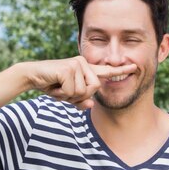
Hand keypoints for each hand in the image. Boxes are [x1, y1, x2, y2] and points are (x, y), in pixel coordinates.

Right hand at [22, 56, 136, 108]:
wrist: (33, 76)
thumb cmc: (52, 85)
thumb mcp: (68, 97)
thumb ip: (81, 101)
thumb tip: (91, 105)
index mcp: (86, 70)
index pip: (107, 71)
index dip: (121, 71)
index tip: (135, 67)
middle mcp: (83, 64)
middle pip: (94, 89)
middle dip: (79, 96)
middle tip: (65, 91)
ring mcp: (76, 64)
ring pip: (83, 91)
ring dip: (70, 95)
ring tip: (59, 87)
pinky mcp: (69, 68)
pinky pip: (73, 90)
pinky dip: (63, 93)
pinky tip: (56, 85)